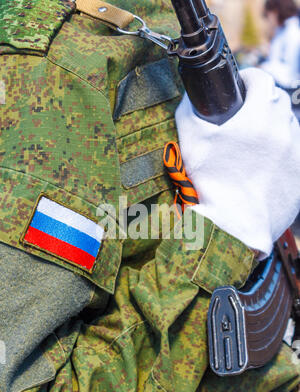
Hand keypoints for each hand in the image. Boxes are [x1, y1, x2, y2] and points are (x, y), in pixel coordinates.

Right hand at [175, 68, 299, 257]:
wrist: (235, 226)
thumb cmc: (212, 185)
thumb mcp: (192, 143)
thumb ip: (188, 112)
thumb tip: (190, 99)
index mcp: (257, 118)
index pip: (261, 79)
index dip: (248, 78)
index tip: (240, 86)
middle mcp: (282, 130)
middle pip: (277, 99)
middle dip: (262, 99)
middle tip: (245, 114)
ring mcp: (295, 152)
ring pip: (289, 123)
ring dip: (274, 123)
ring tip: (255, 139)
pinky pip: (294, 149)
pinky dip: (282, 147)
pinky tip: (265, 161)